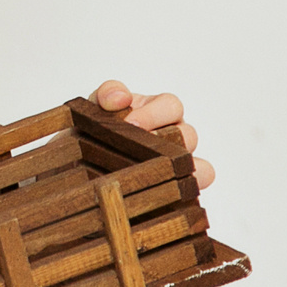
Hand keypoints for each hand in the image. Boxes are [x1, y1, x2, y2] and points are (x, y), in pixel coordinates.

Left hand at [92, 79, 215, 190]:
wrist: (87, 161)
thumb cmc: (100, 129)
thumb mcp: (98, 106)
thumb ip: (107, 94)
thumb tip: (120, 97)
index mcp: (160, 110)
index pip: (171, 106)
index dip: (153, 114)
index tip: (130, 123)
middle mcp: (177, 134)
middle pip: (188, 134)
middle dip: (163, 142)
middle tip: (136, 149)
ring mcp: (182, 160)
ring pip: (198, 162)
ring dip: (175, 168)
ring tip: (148, 174)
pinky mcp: (181, 185)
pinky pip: (199, 185)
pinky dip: (190, 188)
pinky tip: (165, 192)